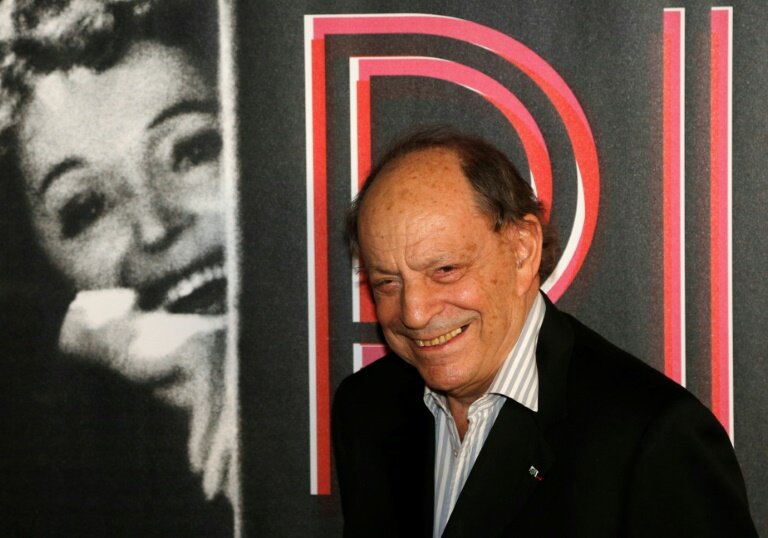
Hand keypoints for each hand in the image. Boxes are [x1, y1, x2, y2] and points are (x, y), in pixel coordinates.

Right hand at [58, 288, 235, 501]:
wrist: (126, 340)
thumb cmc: (162, 368)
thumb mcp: (192, 395)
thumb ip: (215, 414)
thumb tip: (233, 450)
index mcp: (240, 358)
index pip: (245, 407)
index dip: (237, 444)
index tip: (233, 477)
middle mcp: (236, 351)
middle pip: (239, 410)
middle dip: (231, 452)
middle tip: (223, 486)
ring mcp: (221, 348)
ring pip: (226, 409)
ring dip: (217, 451)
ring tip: (210, 480)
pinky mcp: (200, 353)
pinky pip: (208, 401)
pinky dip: (202, 434)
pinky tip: (196, 458)